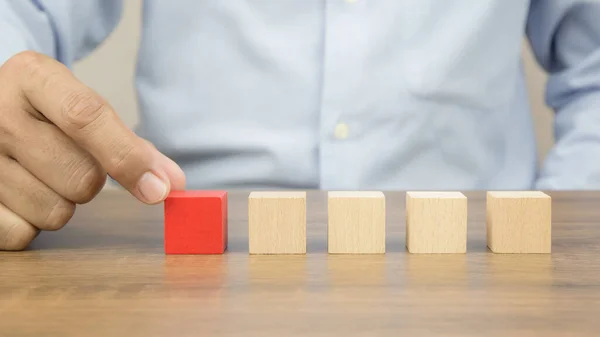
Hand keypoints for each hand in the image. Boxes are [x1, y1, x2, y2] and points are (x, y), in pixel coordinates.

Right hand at [0, 51, 185, 249]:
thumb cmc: (48, 113)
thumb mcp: (85, 107)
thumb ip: (131, 144)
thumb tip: (172, 184)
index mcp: (32, 77)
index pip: (86, 117)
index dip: (128, 157)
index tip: (159, 188)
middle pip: (81, 177)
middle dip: (92, 181)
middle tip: (73, 162)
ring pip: (55, 211)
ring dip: (63, 203)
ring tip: (42, 176)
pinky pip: (22, 234)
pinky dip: (32, 224)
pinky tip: (22, 195)